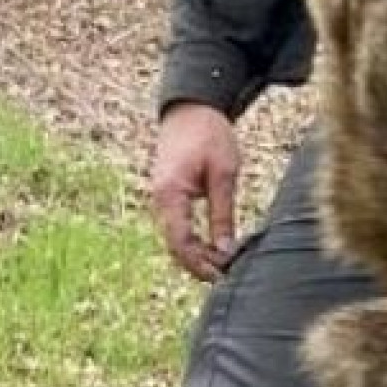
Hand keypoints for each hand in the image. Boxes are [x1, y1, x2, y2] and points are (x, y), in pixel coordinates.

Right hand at [149, 102, 240, 281]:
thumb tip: (225, 249)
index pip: (180, 242)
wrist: (190, 108)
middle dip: (198, 265)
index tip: (222, 277)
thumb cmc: (209, 135)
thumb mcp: (224, 174)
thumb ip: (223, 213)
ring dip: (196, 254)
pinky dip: (193, 240)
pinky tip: (213, 247)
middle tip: (226, 278)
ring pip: (175, 237)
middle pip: (175, 245)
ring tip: (224, 266)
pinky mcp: (168, 195)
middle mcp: (159, 199)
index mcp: (170, 194)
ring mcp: (161, 197)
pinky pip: (177, 225)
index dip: (199, 264)